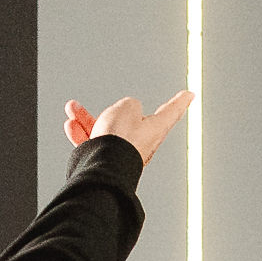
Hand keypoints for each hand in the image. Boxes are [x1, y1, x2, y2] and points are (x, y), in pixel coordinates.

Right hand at [63, 90, 195, 164]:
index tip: (190, 94)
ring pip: (106, 129)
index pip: (172, 111)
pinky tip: (71, 125)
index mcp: (155, 128)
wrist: (102, 166)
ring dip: (87, 118)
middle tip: (109, 108)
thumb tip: (124, 112)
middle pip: (127, 120)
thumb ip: (128, 105)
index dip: (180, 101)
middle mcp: (142, 141)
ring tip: (72, 108)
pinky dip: (82, 132)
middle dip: (111, 110)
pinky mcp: (108, 160)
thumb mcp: (126, 107)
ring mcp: (124, 151)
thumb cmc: (119, 139)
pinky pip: (95, 142)